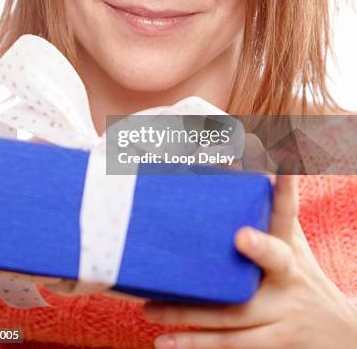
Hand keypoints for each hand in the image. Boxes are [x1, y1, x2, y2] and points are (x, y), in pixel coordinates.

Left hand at [142, 174, 356, 347]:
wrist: (338, 332)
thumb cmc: (300, 272)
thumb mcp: (290, 241)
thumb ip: (268, 208)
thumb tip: (241, 157)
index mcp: (290, 246)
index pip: (288, 211)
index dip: (286, 189)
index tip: (280, 167)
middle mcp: (289, 276)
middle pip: (275, 260)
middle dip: (261, 247)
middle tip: (240, 236)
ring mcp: (283, 312)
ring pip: (237, 313)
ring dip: (191, 312)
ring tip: (150, 305)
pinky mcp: (274, 341)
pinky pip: (231, 345)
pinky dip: (196, 345)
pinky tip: (164, 343)